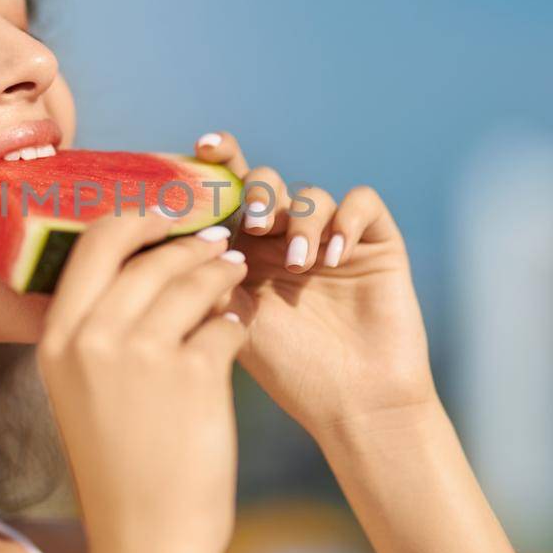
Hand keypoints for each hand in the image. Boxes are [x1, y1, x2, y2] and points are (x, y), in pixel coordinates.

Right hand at [35, 208, 249, 552]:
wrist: (146, 541)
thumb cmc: (119, 468)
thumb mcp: (80, 393)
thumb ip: (94, 332)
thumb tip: (139, 268)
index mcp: (56, 339)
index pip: (96, 243)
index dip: (136, 217)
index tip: (164, 215)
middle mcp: (92, 338)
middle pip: (149, 254)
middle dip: (188, 242)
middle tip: (215, 243)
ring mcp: (143, 355)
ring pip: (194, 279)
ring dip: (221, 273)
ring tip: (236, 276)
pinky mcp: (195, 374)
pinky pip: (226, 321)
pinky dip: (238, 320)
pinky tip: (240, 326)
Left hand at [191, 131, 437, 442]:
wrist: (356, 405)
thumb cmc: (290, 373)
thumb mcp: (234, 323)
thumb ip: (207, 277)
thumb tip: (177, 236)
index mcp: (245, 252)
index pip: (229, 195)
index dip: (217, 162)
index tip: (202, 148)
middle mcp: (286, 239)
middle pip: (268, 182)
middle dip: (260, 192)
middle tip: (257, 224)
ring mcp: (332, 239)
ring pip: (311, 193)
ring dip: (302, 220)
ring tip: (302, 264)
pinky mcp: (376, 244)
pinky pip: (362, 201)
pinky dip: (346, 218)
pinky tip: (336, 255)